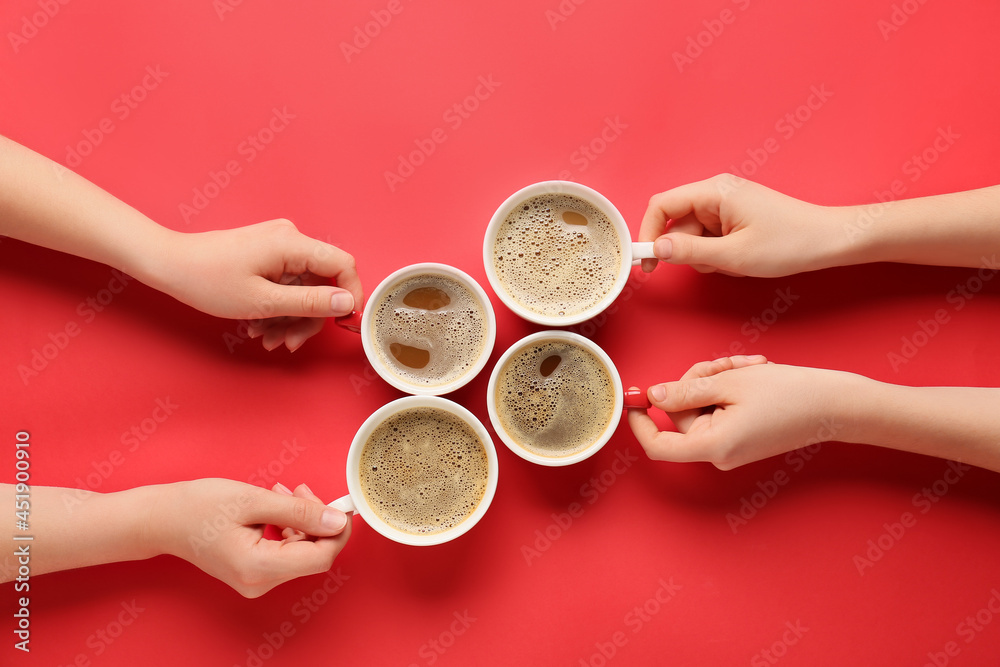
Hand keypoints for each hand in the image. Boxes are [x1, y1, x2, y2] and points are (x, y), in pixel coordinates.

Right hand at [150, 479, 350, 597]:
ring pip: (300, 552)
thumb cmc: (199, 507)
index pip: (320, 557)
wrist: (162, 519)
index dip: (337, 531)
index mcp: (259, 568)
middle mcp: (259, 583)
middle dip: (316, 520)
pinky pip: (284, 552)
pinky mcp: (253, 573)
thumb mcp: (254, 500)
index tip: (340, 505)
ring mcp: (255, 581)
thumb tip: (337, 521)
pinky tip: (274, 507)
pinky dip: (287, 528)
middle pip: (312, 555)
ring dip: (300, 521)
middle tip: (300, 490)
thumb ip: (300, 512)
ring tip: (281, 493)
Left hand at [156, 219, 362, 351]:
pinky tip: (260, 326)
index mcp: (292, 243)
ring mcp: (278, 246)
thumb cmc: (208, 280)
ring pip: (303, 288)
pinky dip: (277, 307)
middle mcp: (290, 239)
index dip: (350, 294)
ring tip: (267, 338)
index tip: (342, 322)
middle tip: (289, 342)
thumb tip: (347, 303)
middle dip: (307, 317)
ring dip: (289, 317)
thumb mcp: (263, 301)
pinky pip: (287, 284)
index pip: (342, 264)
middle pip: (322, 282)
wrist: (170, 264)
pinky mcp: (268, 255)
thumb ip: (310, 303)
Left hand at [627, 356, 855, 469]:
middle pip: (682, 416)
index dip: (640, 423)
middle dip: (697, 381)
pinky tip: (751, 374)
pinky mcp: (742, 439)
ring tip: (746, 366)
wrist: (836, 405)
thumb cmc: (789, 393)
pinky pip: (720, 411)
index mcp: (713, 446)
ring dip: (717, 379)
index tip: (634, 400)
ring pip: (702, 407)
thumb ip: (685, 392)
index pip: (658, 445)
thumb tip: (653, 397)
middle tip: (724, 363)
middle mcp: (720, 455)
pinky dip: (729, 389)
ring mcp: (732, 449)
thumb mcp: (729, 382)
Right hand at [639, 174, 845, 276]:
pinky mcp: (735, 219)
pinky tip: (743, 259)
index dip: (649, 233)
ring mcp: (726, 206)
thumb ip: (691, 252)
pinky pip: (711, 239)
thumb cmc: (789, 242)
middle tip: (713, 265)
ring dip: (708, 256)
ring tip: (737, 262)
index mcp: (714, 191)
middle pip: (678, 223)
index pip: (662, 205)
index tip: (647, 262)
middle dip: (689, 251)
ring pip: (695, 236)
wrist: (830, 241)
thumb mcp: (734, 255)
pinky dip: (720, 255)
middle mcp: (717, 193)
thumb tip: (658, 250)